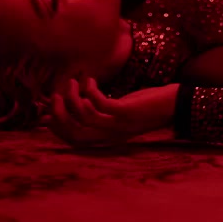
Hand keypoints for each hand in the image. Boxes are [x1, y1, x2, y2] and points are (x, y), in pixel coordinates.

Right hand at [42, 77, 176, 147]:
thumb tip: (77, 103)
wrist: (175, 106)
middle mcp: (110, 135)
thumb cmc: (146, 107)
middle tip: (56, 95)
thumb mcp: (119, 111)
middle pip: (74, 132)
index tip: (47, 110)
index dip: (56, 127)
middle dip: (59, 114)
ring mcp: (118, 125)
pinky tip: (91, 80)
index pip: (73, 140)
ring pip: (84, 117)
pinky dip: (91, 90)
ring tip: (73, 82)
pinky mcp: (127, 112)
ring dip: (73, 98)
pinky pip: (100, 104)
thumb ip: (99, 111)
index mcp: (107, 138)